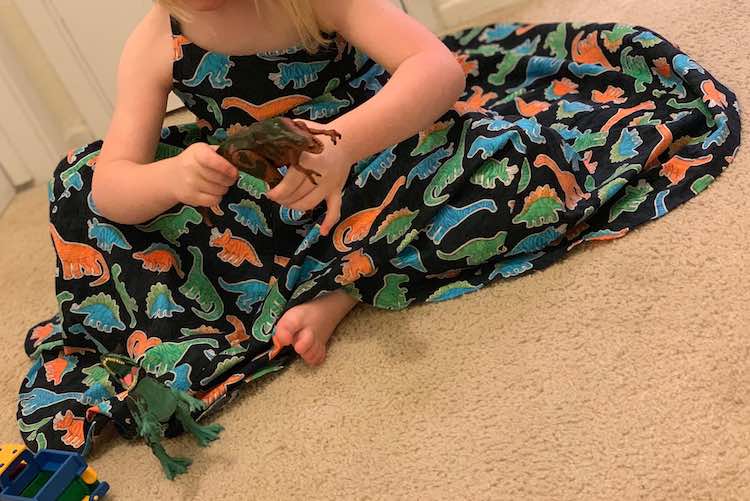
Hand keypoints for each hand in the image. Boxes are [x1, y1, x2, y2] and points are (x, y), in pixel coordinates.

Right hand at [169, 143, 237, 206]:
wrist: (172, 177)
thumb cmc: (195, 161)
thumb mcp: (205, 150)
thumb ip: (221, 153)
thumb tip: (239, 160)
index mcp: (198, 152)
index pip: (213, 161)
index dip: (227, 168)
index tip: (234, 172)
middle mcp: (191, 167)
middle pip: (221, 179)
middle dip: (230, 180)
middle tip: (229, 178)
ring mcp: (190, 183)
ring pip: (220, 191)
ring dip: (223, 189)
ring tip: (218, 184)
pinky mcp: (190, 197)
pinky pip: (214, 201)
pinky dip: (217, 198)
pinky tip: (212, 192)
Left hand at [267, 119, 353, 235]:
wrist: (347, 140)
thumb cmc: (317, 135)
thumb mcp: (298, 131)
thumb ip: (280, 137)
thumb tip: (255, 143)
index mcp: (308, 159)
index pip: (290, 183)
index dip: (277, 192)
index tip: (269, 193)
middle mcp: (320, 174)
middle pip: (298, 196)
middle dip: (283, 200)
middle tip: (275, 197)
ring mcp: (330, 184)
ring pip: (310, 204)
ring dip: (295, 207)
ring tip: (286, 203)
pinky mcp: (337, 191)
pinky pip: (335, 209)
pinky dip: (329, 222)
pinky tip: (322, 232)